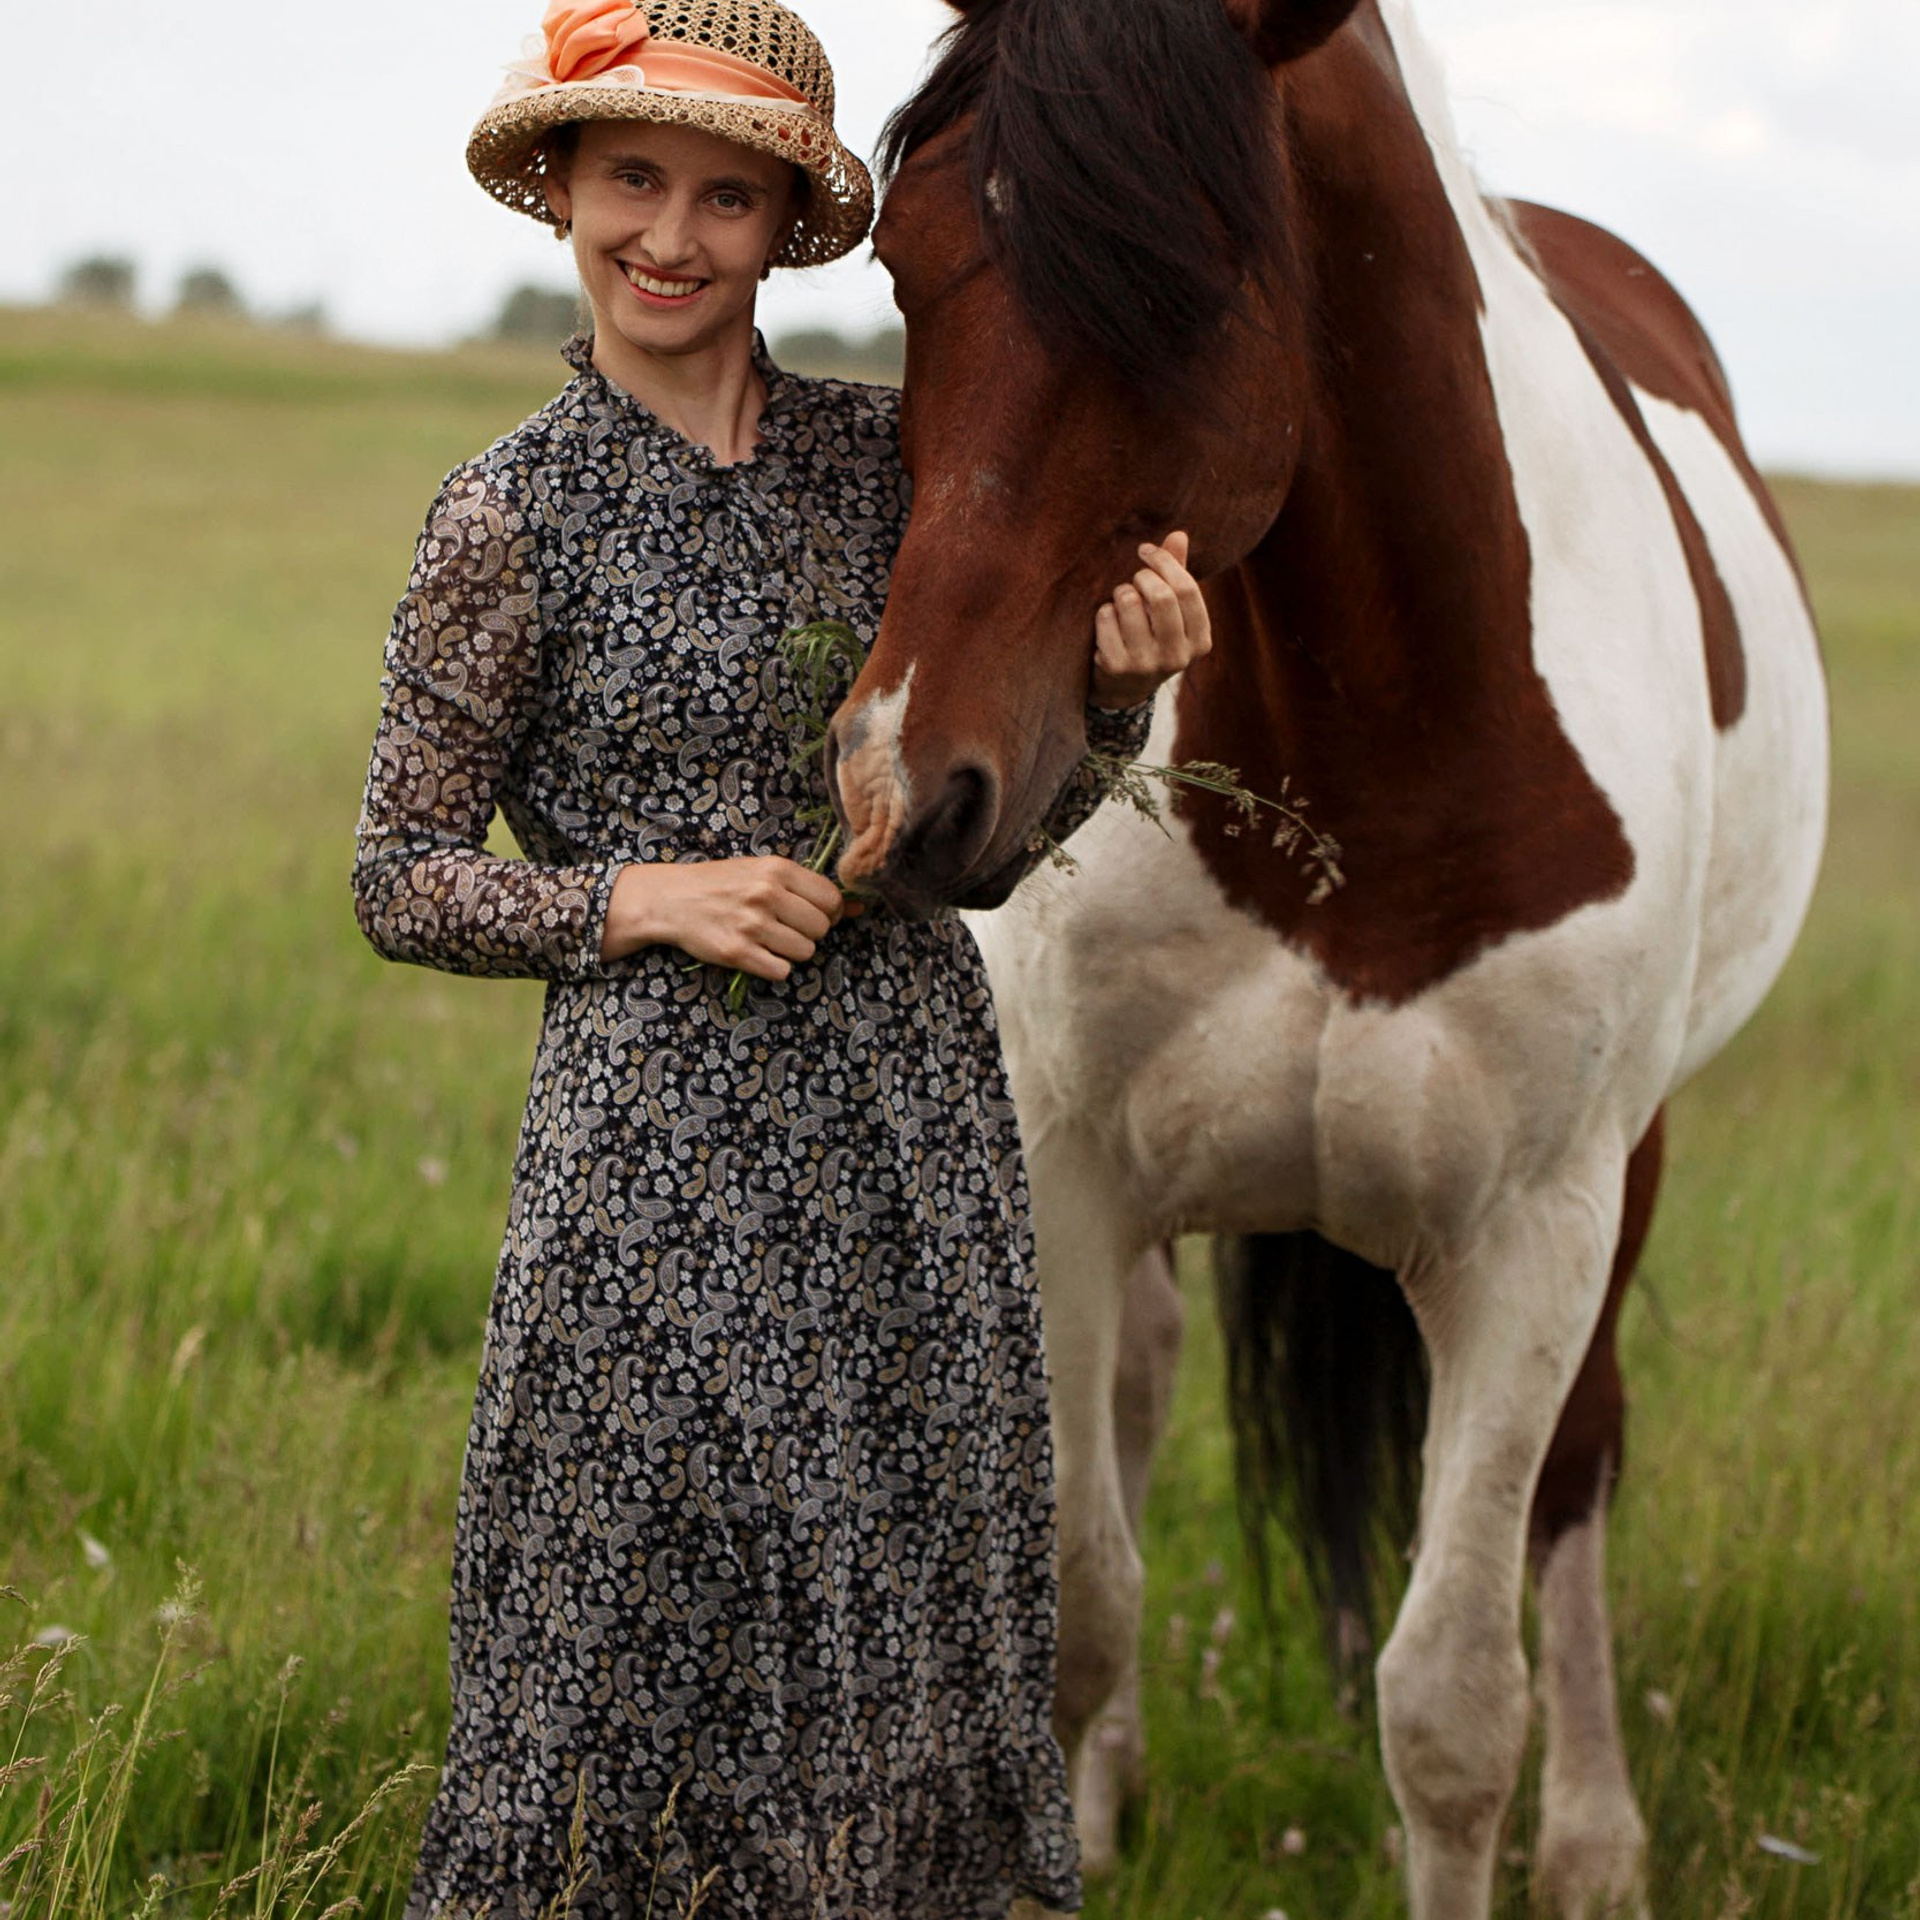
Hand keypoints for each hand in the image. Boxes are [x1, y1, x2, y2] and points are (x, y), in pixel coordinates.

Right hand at [600, 856, 858, 974]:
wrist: (671, 899)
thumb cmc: (722, 883)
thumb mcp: (763, 872)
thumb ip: (807, 887)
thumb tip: (859, 908)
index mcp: (777, 869)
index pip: (831, 899)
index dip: (828, 912)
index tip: (811, 915)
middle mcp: (767, 895)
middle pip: (821, 929)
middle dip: (809, 933)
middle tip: (784, 928)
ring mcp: (752, 924)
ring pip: (805, 952)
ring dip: (791, 951)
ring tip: (768, 939)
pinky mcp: (737, 953)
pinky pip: (781, 971)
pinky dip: (774, 967)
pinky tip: (757, 953)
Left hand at [1090, 530, 1212, 710]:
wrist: (1124, 687)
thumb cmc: (1152, 636)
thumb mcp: (1171, 611)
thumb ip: (1177, 572)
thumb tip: (1178, 534)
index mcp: (1200, 640)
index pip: (1187, 588)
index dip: (1164, 561)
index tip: (1145, 550)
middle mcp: (1178, 656)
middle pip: (1161, 595)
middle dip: (1141, 577)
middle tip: (1133, 579)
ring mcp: (1147, 664)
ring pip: (1129, 602)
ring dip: (1120, 593)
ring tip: (1121, 602)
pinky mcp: (1117, 667)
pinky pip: (1105, 617)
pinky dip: (1103, 612)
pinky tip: (1108, 622)